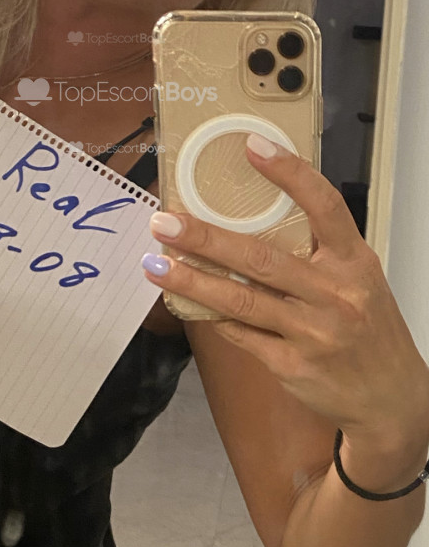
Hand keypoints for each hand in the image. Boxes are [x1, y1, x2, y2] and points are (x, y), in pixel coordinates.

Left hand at [142, 134, 428, 451]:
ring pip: (240, 300)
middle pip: (261, 258)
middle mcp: (335, 294)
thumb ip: (320, 251)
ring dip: (192, 279)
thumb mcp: (360, 279)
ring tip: (156, 263)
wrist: (392, 400)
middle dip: (206, 238)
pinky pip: (241, 334)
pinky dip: (212, 316)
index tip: (253, 146)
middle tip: (165, 221)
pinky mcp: (292, 365)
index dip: (290, 173)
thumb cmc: (370, 328)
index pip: (325, 206)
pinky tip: (186, 300)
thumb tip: (256, 216)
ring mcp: (313, 333)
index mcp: (355, 262)